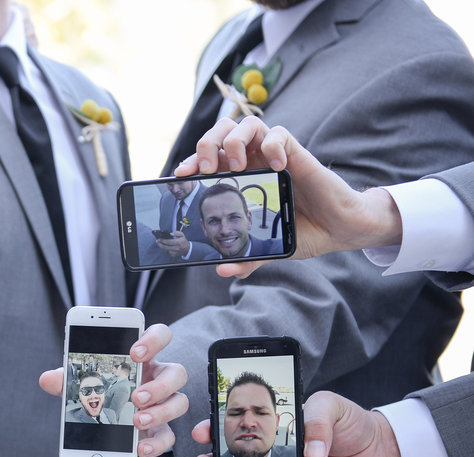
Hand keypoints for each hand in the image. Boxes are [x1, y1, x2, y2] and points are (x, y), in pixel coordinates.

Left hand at [37, 323, 187, 456]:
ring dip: (161, 412)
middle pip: (177, 372)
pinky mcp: (161, 430)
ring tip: (136, 421)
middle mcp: (158, 378)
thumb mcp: (83, 383)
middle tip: (135, 396)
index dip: (153, 339)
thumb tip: (47, 379)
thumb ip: (67, 379)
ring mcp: (163, 404)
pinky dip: (156, 444)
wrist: (109, 422)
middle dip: (159, 384)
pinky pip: (169, 436)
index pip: (160, 336)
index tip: (135, 352)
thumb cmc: (100, 391)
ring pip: (180, 402)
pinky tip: (138, 448)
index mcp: (142, 359)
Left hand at [156, 233, 189, 256]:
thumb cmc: (183, 241)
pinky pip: (167, 252)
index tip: (159, 239)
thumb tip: (171, 234)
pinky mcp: (174, 255)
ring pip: (165, 250)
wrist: (187, 249)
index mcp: (179, 242)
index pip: (169, 242)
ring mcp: (175, 252)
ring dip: (162, 247)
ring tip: (159, 243)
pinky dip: (165, 250)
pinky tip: (164, 247)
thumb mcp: (182, 235)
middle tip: (157, 241)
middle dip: (160, 244)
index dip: (163, 240)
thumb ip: (177, 233)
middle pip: (165, 247)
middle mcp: (176, 248)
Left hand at [173, 116, 402, 277]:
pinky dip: (271, 144)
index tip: (181, 176)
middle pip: (222, 131)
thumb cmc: (301, 232)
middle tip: (207, 169)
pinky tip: (276, 165)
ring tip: (237, 165)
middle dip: (207, 144)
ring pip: (247, 124)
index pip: (209, 159)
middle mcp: (252, 162)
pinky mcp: (295, 153)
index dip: (192, 161)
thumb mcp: (268, 250)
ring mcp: (272, 155)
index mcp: (239, 179)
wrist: (337, 229)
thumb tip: (224, 271)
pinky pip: (278, 134)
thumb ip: (246, 259)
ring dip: (234, 140)